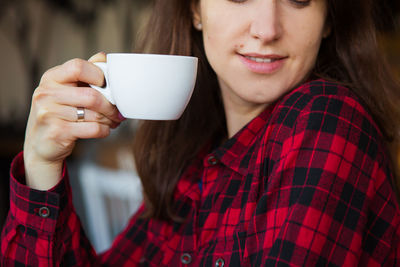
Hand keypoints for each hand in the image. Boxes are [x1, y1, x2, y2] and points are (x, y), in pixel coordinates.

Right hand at [23, 52, 124, 189]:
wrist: (41, 144)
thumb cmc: (59, 114)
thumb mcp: (65, 90)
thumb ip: (83, 73)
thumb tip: (103, 57)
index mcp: (51, 78)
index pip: (78, 67)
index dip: (98, 75)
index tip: (106, 86)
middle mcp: (46, 93)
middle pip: (91, 95)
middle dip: (110, 105)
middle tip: (117, 111)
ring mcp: (49, 114)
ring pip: (94, 114)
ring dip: (109, 119)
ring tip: (112, 121)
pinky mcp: (57, 132)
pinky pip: (93, 129)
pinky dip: (104, 130)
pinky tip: (103, 130)